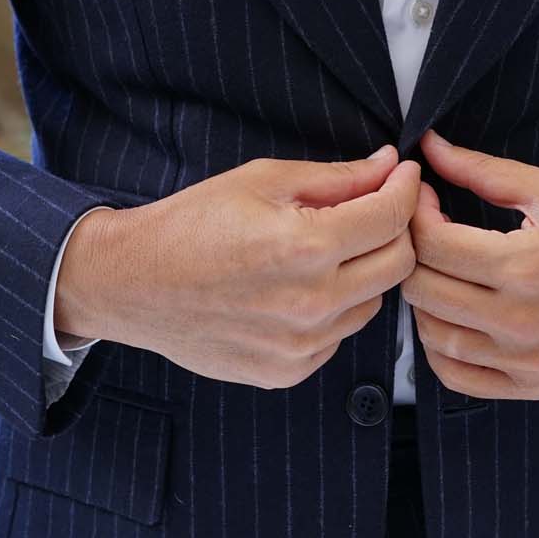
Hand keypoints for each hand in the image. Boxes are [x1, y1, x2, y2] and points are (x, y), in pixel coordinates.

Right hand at [55, 145, 420, 387]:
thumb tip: (389, 166)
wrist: (131, 285)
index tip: (405, 174)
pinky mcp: (288, 371)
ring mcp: (301, 345)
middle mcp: (310, 303)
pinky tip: (297, 289)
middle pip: (398, 264)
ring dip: (363, 272)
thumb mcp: (262, 181)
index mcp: (305, 247)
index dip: (406, 188)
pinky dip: (333, 309)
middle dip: (395, 229)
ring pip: (372, 302)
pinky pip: (339, 335)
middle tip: (376, 208)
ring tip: (323, 250)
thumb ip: (336, 177)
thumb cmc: (190, 225)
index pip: (392, 217)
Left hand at [401, 127, 538, 400]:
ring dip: (422, 298)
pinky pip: (457, 376)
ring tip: (440, 270)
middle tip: (426, 230)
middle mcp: (520, 322)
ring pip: (431, 335)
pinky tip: (450, 316)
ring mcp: (524, 360)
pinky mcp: (531, 385)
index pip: (432, 244)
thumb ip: (485, 172)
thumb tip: (430, 147)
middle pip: (421, 290)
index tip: (425, 197)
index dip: (414, 213)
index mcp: (526, 267)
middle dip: (411, 252)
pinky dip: (438, 347)